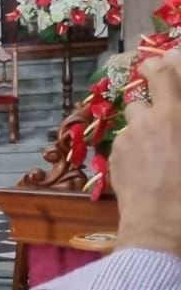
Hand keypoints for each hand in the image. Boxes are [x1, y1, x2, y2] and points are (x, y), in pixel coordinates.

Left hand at [113, 47, 180, 258]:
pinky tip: (148, 163)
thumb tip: (173, 117)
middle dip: (151, 78)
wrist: (160, 228)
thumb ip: (177, 121)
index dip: (166, 62)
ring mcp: (129, 136)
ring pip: (134, 113)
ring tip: (158, 138)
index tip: (168, 61)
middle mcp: (150, 119)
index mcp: (175, 117)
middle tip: (159, 86)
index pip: (165, 71)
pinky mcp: (114, 155)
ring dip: (145, 117)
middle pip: (145, 81)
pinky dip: (136, 142)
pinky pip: (126, 138)